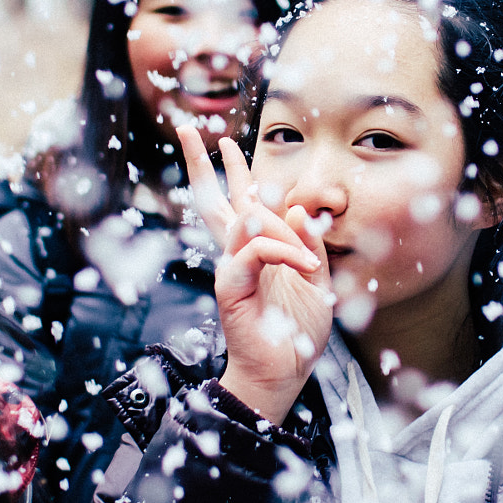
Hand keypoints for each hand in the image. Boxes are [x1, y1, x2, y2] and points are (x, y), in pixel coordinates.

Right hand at [177, 125, 330, 419]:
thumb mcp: (316, 280)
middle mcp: (236, 253)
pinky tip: (308, 268)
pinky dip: (286, 252)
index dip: (232, 170)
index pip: (238, 201)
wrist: (282, 373)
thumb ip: (309, 244)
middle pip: (212, 199)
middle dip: (200, 163)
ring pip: (245, 220)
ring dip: (282, 227)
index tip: (224, 143)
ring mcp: (230, 267)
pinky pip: (257, 251)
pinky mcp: (231, 285)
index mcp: (255, 249)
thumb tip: (297, 208)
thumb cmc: (295, 331)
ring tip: (308, 258)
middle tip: (187, 130)